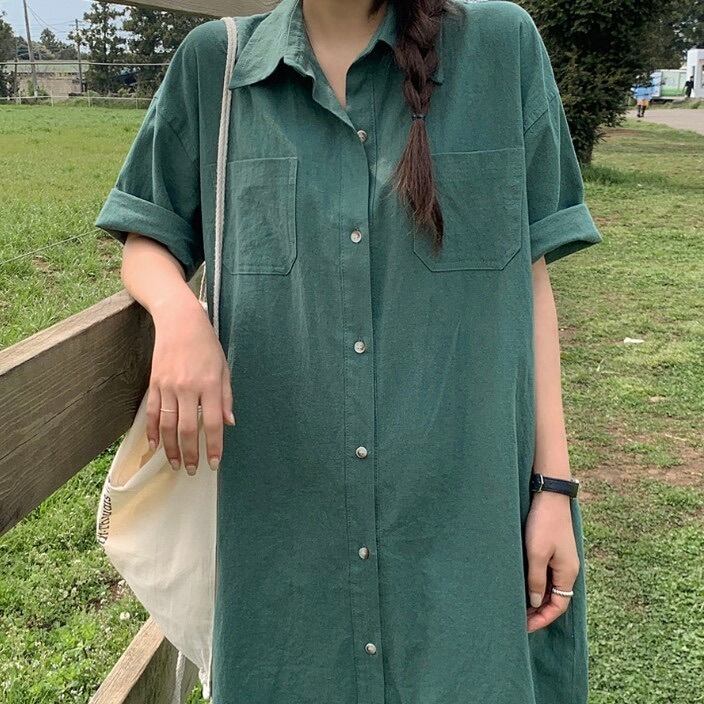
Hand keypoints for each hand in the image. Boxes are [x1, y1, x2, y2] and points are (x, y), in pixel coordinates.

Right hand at [145, 293, 234, 474]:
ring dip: (171, 449)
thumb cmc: (207, 344)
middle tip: (194, 470)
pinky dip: (152, 431)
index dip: (214, 446)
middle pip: (187, 429)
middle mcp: (188, 388)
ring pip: (167, 425)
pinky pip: (152, 413)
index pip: (212, 423)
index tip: (214, 463)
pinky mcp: (154, 383)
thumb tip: (229, 423)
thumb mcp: (224, 368)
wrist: (180, 321)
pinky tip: (154, 447)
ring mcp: (168, 386)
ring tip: (176, 465)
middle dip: (191, 453)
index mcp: (210, 384)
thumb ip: (226, 397)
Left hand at [524, 490, 579, 632]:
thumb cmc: (544, 523)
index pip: (558, 606)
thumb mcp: (536, 554)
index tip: (525, 626)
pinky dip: (537, 584)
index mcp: (568, 573)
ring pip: (551, 587)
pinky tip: (523, 584)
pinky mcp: (554, 549)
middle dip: (539, 612)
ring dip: (537, 598)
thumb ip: (537, 580)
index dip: (542, 619)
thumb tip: (536, 603)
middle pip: (555, 599)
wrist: (550, 495)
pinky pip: (547, 574)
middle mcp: (568, 569)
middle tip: (518, 619)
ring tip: (518, 605)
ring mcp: (562, 559)